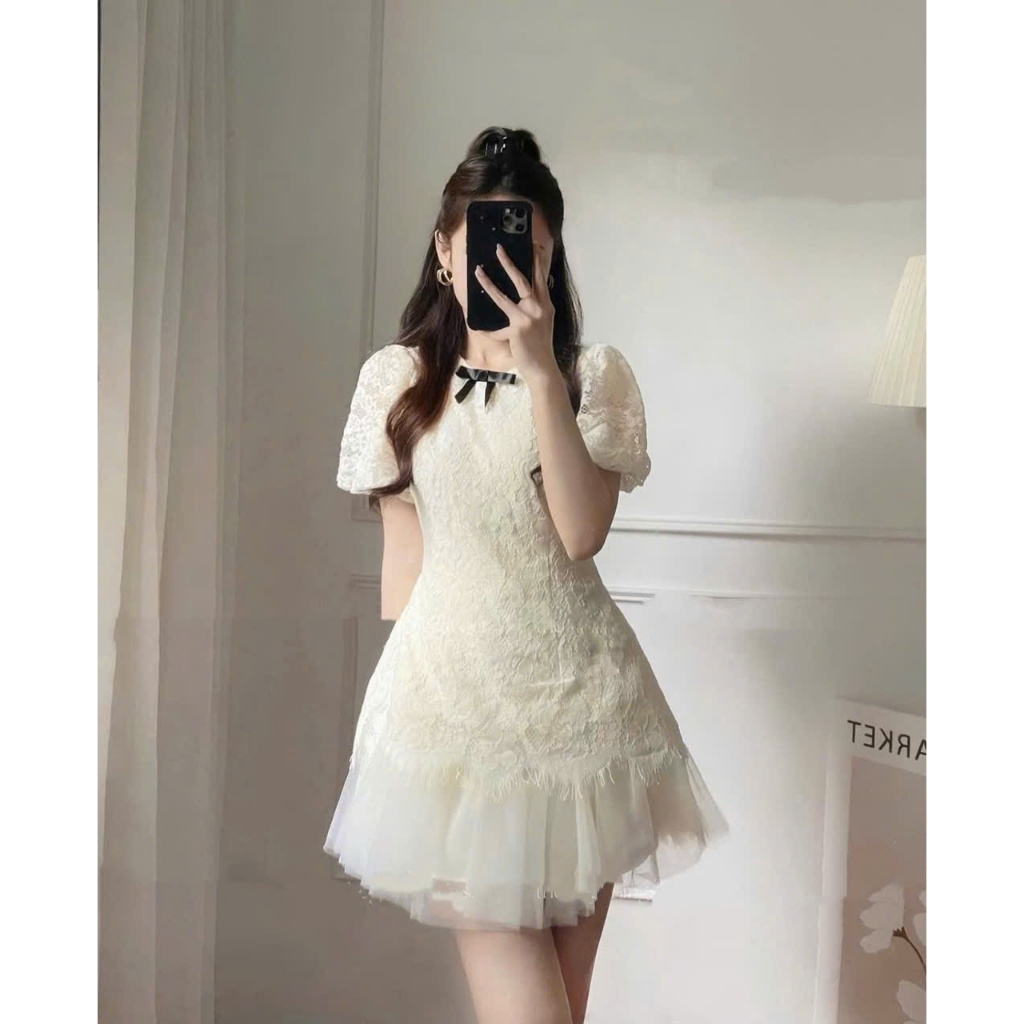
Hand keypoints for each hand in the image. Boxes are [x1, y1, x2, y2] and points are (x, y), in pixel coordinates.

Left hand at [473, 241, 558, 384]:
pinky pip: (496, 329)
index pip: (541, 277)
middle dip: (509, 262)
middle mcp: (538, 308)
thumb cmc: (541, 346)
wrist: (543, 368)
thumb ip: (537, 307)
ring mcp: (527, 319)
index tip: (534, 244)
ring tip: (478, 271)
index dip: (537, 260)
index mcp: (546, 305)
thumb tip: (526, 294)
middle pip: (522, 280)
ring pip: (503, 297)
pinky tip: (478, 329)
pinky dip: (487, 331)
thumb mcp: (543, 322)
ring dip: (488, 283)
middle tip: (498, 249)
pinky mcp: (516, 331)